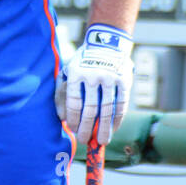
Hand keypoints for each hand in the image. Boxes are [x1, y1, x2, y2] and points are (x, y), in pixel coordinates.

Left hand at [55, 24, 133, 144]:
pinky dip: (117, 119)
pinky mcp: (123, 80)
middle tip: (86, 141)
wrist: (106, 43)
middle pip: (90, 109)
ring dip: (104, 128)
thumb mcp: (68, 70)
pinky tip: (113, 129)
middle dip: (87, 128)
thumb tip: (62, 119)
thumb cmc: (83, 62)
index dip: (74, 120)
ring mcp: (109, 78)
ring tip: (102, 141)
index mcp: (76, 73)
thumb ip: (61, 92)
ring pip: (106, 110)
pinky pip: (121, 104)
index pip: (74, 103)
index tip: (74, 131)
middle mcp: (93, 75)